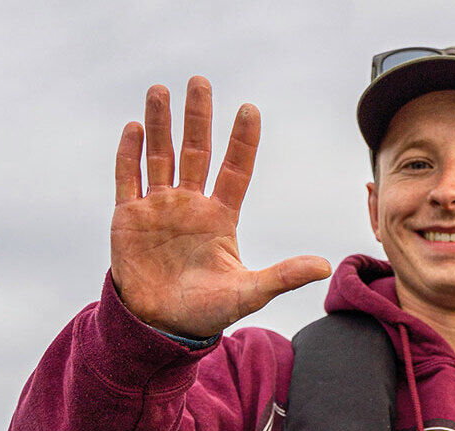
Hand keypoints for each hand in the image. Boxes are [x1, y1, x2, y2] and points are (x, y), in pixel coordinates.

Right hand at [111, 77, 330, 340]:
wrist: (163, 326)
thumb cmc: (208, 310)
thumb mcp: (250, 292)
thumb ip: (283, 276)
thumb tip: (325, 266)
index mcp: (220, 216)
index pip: (235, 169)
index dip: (242, 141)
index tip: (250, 109)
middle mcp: (190, 204)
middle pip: (195, 152)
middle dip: (197, 118)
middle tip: (200, 81)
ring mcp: (159, 208)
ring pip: (160, 156)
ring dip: (160, 124)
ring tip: (161, 90)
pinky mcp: (129, 218)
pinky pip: (129, 179)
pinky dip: (130, 154)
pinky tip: (134, 128)